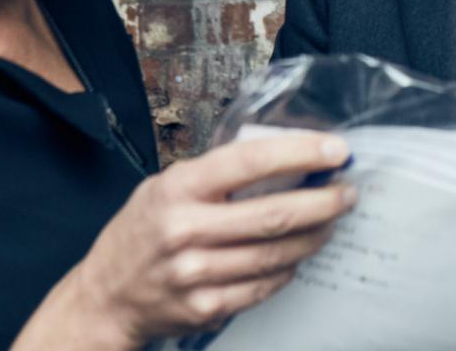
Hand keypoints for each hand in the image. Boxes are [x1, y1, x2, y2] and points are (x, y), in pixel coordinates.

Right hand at [12, 131, 355, 350]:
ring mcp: (197, 273)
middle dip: (323, 202)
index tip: (335, 149)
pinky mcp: (207, 307)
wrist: (107, 294)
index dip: (300, 153)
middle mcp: (186, 229)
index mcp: (179, 188)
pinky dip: (288, 268)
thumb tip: (281, 154)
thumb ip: (214, 172)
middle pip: (274, 214)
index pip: (250, 162)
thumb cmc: (142, 229)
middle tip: (347, 192)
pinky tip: (298, 253)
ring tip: (331, 221)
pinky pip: (265, 285)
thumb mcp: (166, 184)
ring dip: (315, 236)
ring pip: (277, 254)